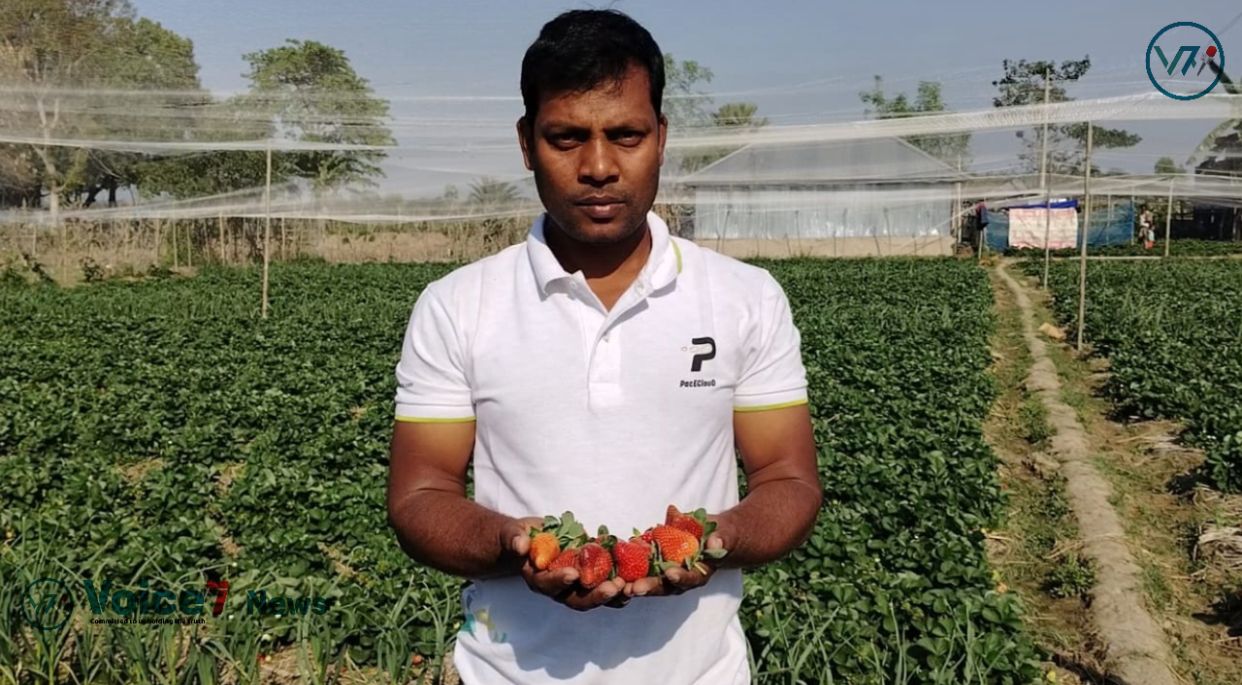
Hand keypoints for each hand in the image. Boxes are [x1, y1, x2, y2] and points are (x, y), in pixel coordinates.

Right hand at [505, 516, 625, 610]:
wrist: (531, 540)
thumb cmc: (521, 538)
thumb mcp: (514, 534)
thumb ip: (515, 539)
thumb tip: (520, 545)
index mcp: (538, 579)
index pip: (548, 584)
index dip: (560, 580)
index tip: (573, 574)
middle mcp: (558, 589)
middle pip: (576, 600)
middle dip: (595, 595)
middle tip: (613, 587)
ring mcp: (575, 587)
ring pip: (594, 598)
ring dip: (613, 595)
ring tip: (629, 588)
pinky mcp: (590, 580)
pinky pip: (605, 587)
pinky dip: (620, 586)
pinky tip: (635, 581)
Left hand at [622, 531, 726, 597]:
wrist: (710, 534)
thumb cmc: (719, 536)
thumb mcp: (724, 535)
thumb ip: (720, 539)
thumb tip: (715, 541)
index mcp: (700, 574)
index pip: (691, 579)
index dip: (681, 577)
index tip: (670, 574)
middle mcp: (681, 578)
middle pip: (666, 586)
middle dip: (650, 587)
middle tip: (635, 588)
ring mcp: (666, 573)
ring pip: (650, 581)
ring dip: (635, 584)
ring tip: (621, 586)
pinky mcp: (655, 565)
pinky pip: (641, 567)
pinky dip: (629, 567)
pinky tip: (616, 564)